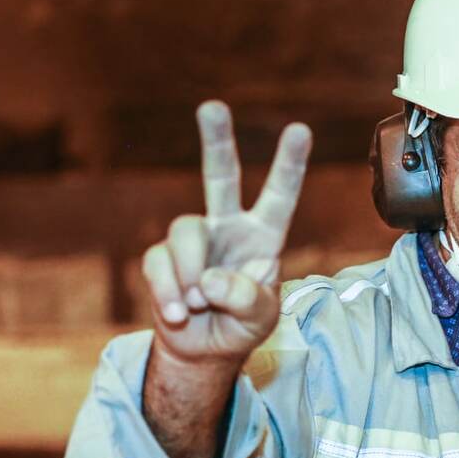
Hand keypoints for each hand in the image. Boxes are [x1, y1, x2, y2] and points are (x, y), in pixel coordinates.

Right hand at [142, 100, 311, 362]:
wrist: (204, 351)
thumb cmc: (242, 327)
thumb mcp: (260, 318)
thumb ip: (246, 299)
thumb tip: (209, 280)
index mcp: (263, 236)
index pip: (279, 196)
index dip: (288, 165)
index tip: (300, 129)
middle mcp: (229, 228)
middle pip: (220, 176)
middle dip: (216, 141)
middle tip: (212, 106)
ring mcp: (194, 241)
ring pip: (185, 230)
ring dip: (191, 271)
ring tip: (198, 304)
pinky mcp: (163, 258)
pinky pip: (159, 262)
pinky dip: (168, 291)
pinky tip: (178, 314)